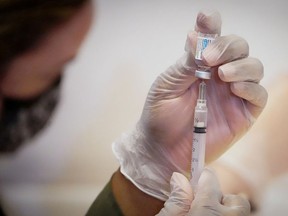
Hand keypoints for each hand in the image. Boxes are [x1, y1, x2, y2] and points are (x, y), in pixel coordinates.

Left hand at [113, 10, 267, 199]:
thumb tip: (196, 34)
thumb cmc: (160, 114)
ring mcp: (233, 93)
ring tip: (222, 74)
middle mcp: (219, 75)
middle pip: (239, 47)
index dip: (212, 25)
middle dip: (228, 46)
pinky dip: (250, 87)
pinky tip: (233, 89)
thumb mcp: (168, 84)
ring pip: (253, 67)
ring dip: (241, 65)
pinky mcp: (242, 113)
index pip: (213, 38)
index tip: (207, 19)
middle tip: (209, 57)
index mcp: (200, 64)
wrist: (161, 147)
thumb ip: (186, 63)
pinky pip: (258, 95)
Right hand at [156, 169, 249, 215]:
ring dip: (227, 211)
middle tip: (207, 203)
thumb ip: (175, 199)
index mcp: (207, 211)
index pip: (210, 180)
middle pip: (237, 200)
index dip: (203, 176)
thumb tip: (179, 178)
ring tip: (209, 214)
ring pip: (239, 213)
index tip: (198, 177)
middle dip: (223, 197)